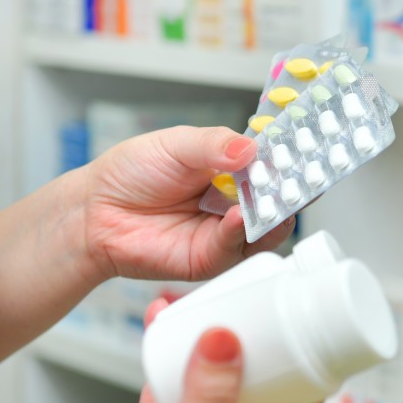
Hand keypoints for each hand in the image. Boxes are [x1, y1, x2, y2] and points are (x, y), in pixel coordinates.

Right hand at [37, 300, 319, 402]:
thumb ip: (209, 402)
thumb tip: (228, 339)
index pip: (303, 394)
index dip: (311, 351)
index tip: (308, 309)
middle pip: (262, 371)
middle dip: (259, 330)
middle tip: (255, 290)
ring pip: (217, 366)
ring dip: (213, 330)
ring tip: (209, 293)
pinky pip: (174, 369)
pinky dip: (170, 341)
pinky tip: (166, 315)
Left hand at [83, 126, 294, 280]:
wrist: (95, 213)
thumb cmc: (130, 175)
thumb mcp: (175, 144)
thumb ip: (214, 144)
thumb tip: (250, 148)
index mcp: (232, 169)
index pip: (272, 165)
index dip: (289, 160)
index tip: (306, 152)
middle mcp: (236, 201)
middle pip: (277, 199)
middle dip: (291, 190)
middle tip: (303, 179)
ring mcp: (227, 231)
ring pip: (266, 228)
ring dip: (273, 215)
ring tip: (271, 201)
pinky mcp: (213, 258)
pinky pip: (237, 248)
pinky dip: (241, 233)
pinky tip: (237, 218)